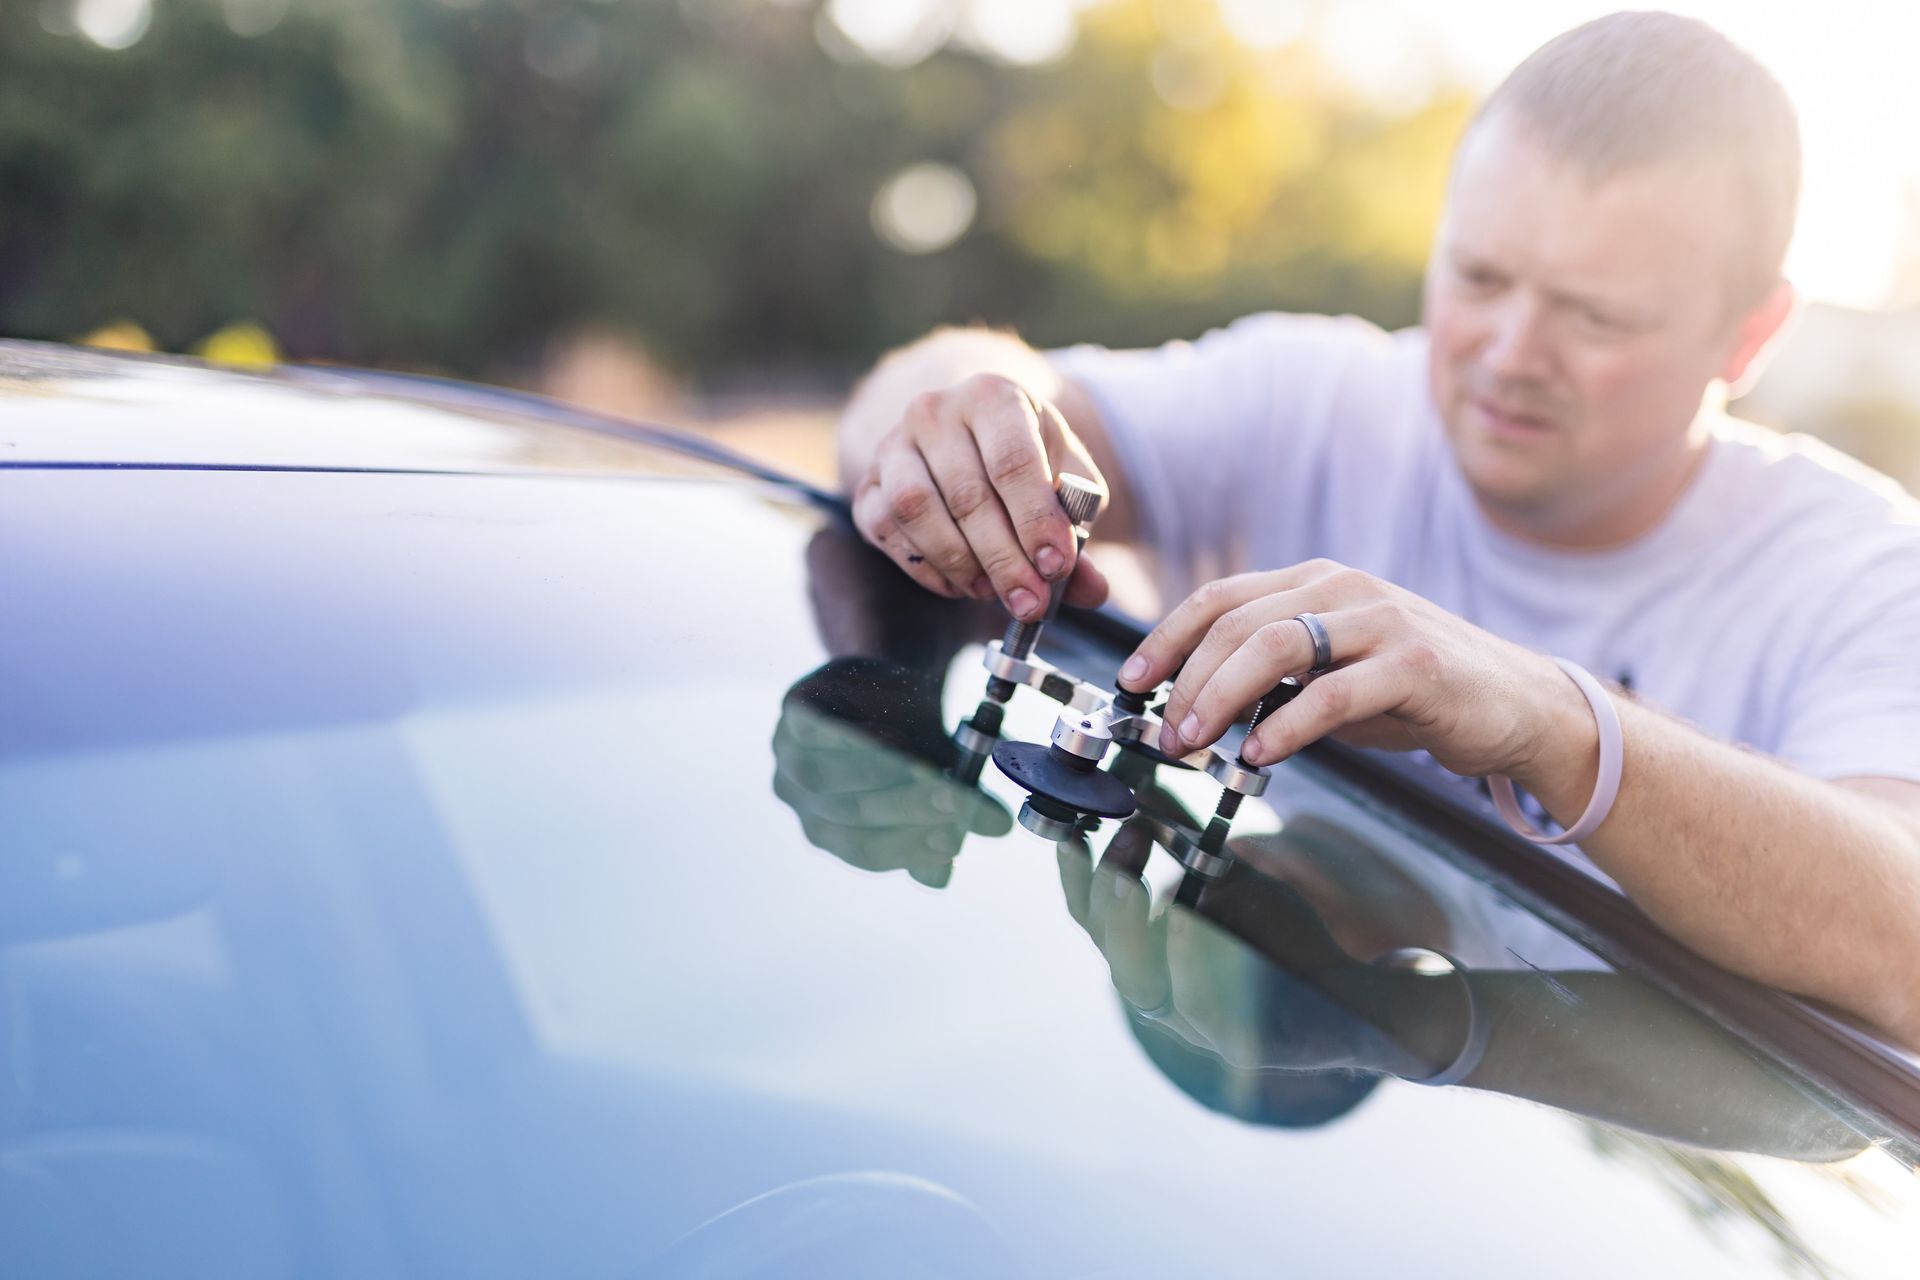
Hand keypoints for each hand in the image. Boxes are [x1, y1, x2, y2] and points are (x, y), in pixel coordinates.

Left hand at [772, 660, 1012, 886]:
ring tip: (938, 768)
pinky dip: (859, 731)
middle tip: (960, 802)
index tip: (954, 842)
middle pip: (852, 812)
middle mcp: (802, 798)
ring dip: (889, 772)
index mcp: (830, 830)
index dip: (910, 849)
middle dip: (911, 809)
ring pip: (833, 775)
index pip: (867, 850)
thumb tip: (957, 863)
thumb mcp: (932, 781)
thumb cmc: (911, 743)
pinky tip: (896, 732)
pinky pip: (821, 727)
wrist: (883, 685)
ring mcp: (789, 755)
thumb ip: (940, 822)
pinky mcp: (792, 711)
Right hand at [849, 374, 1109, 619]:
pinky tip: (959, 584)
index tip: (1056, 566)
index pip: (1012, 460)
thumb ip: (1077, 529)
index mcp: (993, 396)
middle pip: (967, 494)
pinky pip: (885, 530)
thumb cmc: (1022, 459)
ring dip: (960, 563)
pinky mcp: (867, 484)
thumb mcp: (1063, 479)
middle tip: (1029, 601)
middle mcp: (934, 412)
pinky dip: (924, 567)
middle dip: (1003, 559)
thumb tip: (1091, 588)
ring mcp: (893, 445)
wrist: (967, 437)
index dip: (1035, 519)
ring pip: (917, 510)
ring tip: (992, 591)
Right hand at [1056, 829, 1396, 1072]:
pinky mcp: (1238, 1043)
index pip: (1091, 917)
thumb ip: (1185, 840)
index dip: (1075, 875)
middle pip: (1109, 951)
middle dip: (1107, 894)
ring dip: (1133, 930)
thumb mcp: (1228, 879)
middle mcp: (1160, 993)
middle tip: (1126, 837)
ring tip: (1139, 882)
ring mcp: (1195, 1024)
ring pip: (1141, 987)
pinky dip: (1192, 961)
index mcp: (1148, 955)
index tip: (1076, 827)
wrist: (1349, 993)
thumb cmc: (1279, 939)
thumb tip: (1145, 785)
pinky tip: (1193, 921)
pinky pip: (1202, 1005)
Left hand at [1121, 560, 1590, 781]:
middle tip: (1163, 730)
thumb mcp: (1332, 671)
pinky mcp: (1414, 664)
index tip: (1130, 681)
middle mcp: (1343, 587)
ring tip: (1194, 740)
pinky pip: (1333, 693)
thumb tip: (1194, 705)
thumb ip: (1272, 676)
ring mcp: (1381, 621)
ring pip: (1275, 646)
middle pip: (1237, 622)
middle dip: (1186, 678)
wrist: (1516, 704)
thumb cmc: (1414, 691)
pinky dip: (1285, 726)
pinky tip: (1258, 755)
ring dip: (1220, 697)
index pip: (1220, 598)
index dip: (1166, 637)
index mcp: (1315, 582)